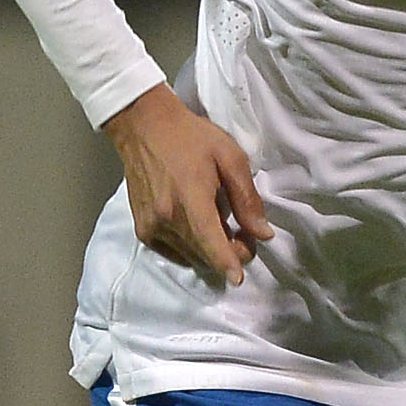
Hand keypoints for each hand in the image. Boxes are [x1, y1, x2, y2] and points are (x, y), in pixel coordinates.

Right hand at [102, 84, 272, 285]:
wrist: (143, 126)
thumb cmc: (191, 137)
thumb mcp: (230, 158)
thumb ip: (247, 199)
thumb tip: (262, 233)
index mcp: (191, 200)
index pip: (212, 245)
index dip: (228, 265)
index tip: (238, 278)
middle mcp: (167, 220)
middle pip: (205, 256)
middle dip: (229, 251)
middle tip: (242, 232)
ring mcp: (152, 227)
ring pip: (190, 256)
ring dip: (210, 249)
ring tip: (217, 222)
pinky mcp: (143, 230)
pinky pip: (173, 252)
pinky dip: (191, 247)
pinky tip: (196, 225)